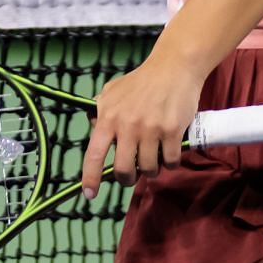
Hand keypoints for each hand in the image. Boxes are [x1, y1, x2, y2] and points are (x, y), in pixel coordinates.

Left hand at [79, 52, 208, 199]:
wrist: (173, 67)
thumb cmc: (141, 81)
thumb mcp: (112, 91)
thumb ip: (100, 109)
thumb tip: (93, 129)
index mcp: (108, 117)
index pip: (94, 154)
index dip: (90, 178)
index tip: (89, 194)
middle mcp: (128, 125)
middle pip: (124, 170)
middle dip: (128, 178)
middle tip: (133, 174)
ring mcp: (151, 129)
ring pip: (149, 169)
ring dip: (152, 170)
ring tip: (154, 157)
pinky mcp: (173, 131)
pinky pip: (170, 162)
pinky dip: (170, 163)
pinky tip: (170, 151)